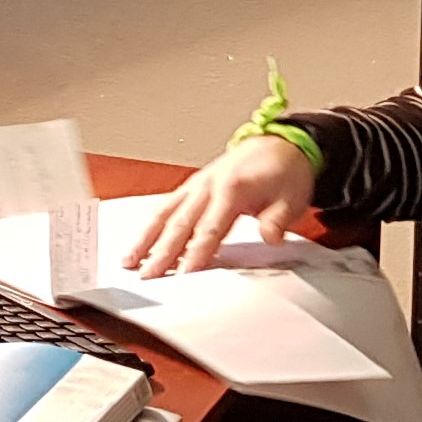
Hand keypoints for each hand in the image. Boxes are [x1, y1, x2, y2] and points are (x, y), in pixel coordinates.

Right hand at [119, 134, 323, 276]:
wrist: (280, 146)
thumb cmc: (284, 172)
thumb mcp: (292, 197)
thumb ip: (277, 220)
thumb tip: (271, 237)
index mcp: (232, 188)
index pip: (209, 228)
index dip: (196, 252)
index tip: (184, 273)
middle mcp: (208, 186)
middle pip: (180, 223)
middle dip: (161, 252)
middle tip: (148, 275)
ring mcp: (196, 185)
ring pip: (165, 214)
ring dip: (146, 238)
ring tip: (130, 260)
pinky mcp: (192, 187)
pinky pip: (166, 206)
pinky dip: (150, 226)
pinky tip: (140, 242)